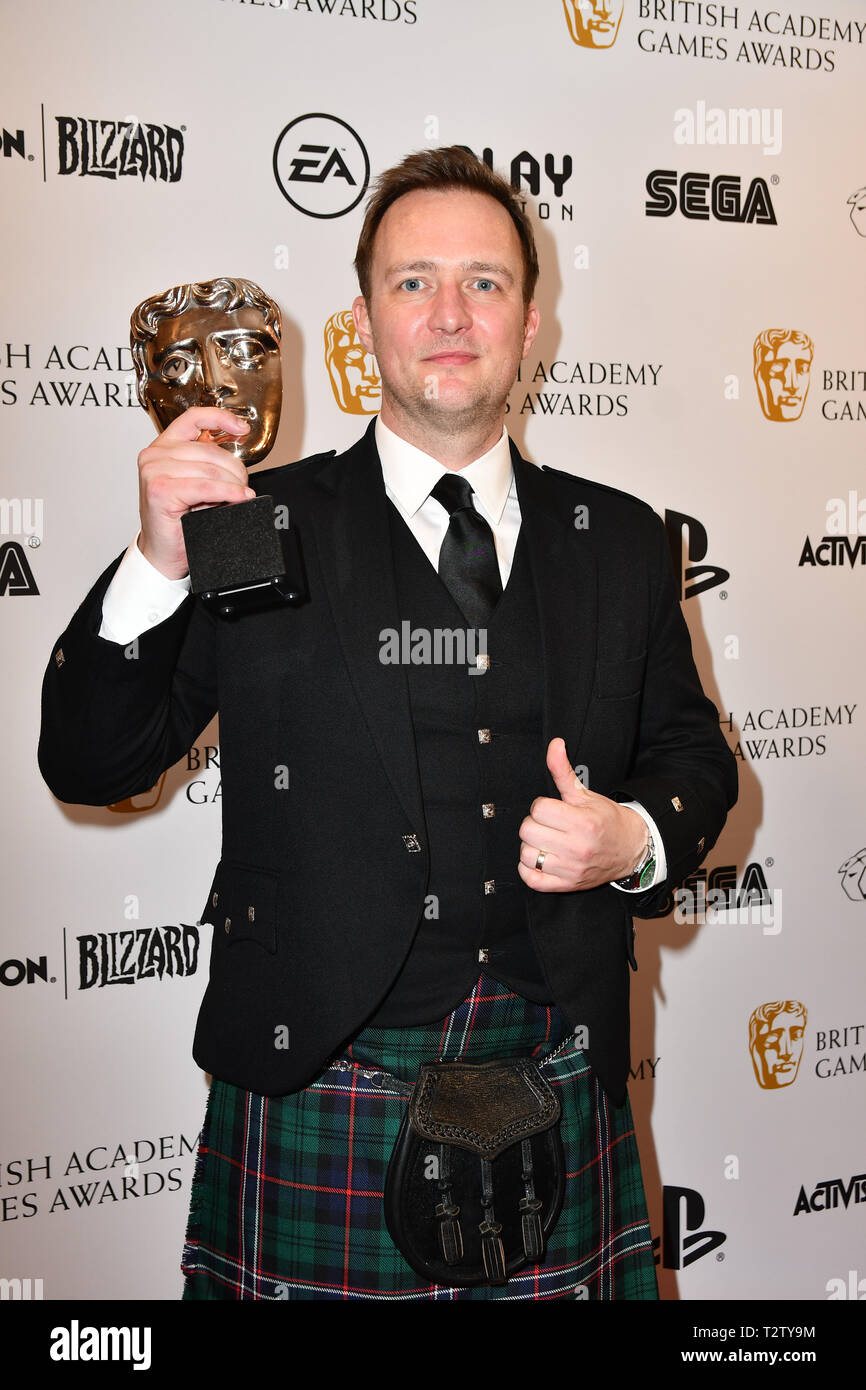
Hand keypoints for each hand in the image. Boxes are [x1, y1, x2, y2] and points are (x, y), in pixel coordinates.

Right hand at [137, 407, 255, 578]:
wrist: (164, 552)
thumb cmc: (179, 521)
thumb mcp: (197, 483)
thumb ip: (209, 463)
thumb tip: (238, 453)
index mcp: (163, 446)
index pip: (193, 418)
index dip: (221, 418)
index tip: (242, 428)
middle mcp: (154, 454)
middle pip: (209, 450)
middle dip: (235, 469)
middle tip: (243, 486)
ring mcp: (154, 470)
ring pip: (210, 469)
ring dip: (233, 484)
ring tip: (239, 496)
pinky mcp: (160, 489)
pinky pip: (205, 487)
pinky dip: (228, 493)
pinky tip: (240, 498)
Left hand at [517, 737, 647, 892]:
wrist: (631, 848)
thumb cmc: (607, 820)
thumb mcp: (585, 794)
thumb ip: (563, 771)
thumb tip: (554, 745)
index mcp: (582, 822)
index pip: (538, 808)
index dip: (542, 806)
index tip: (553, 809)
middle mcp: (576, 848)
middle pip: (527, 831)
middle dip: (535, 824)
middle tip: (549, 824)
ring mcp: (570, 869)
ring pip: (526, 854)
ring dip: (532, 846)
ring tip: (547, 841)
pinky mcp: (566, 885)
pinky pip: (531, 880)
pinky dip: (529, 869)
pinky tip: (541, 858)